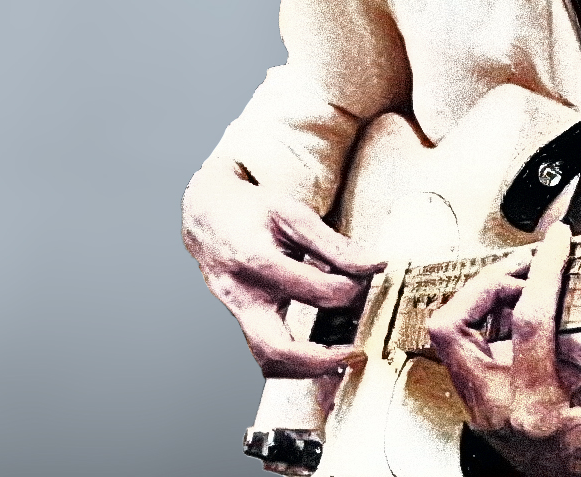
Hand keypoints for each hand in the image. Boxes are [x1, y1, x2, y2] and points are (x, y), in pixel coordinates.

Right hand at [181, 162, 385, 377]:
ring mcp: (238, 314)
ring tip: (345, 359)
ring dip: (309, 368)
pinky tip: (324, 354)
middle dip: (323, 359)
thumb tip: (374, 264)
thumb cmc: (251, 212)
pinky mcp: (241, 322)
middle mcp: (242, 296)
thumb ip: (334, 244)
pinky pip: (266, 353)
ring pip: (268, 360)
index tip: (372, 279)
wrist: (207, 216)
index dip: (353, 288)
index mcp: (257, 262)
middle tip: (358, 354)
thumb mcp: (293, 213)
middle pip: (278, 348)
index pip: (317, 291)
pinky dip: (297, 361)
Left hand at [427, 223, 580, 476]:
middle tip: (529, 265)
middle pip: (452, 328)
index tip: (558, 243)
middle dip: (486, 283)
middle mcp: (497, 412)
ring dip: (484, 300)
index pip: (528, 322)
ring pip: (451, 337)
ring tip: (530, 286)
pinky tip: (528, 313)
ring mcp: (483, 411)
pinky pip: (467, 350)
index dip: (544, 270)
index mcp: (538, 410)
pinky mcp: (482, 406)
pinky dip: (491, 321)